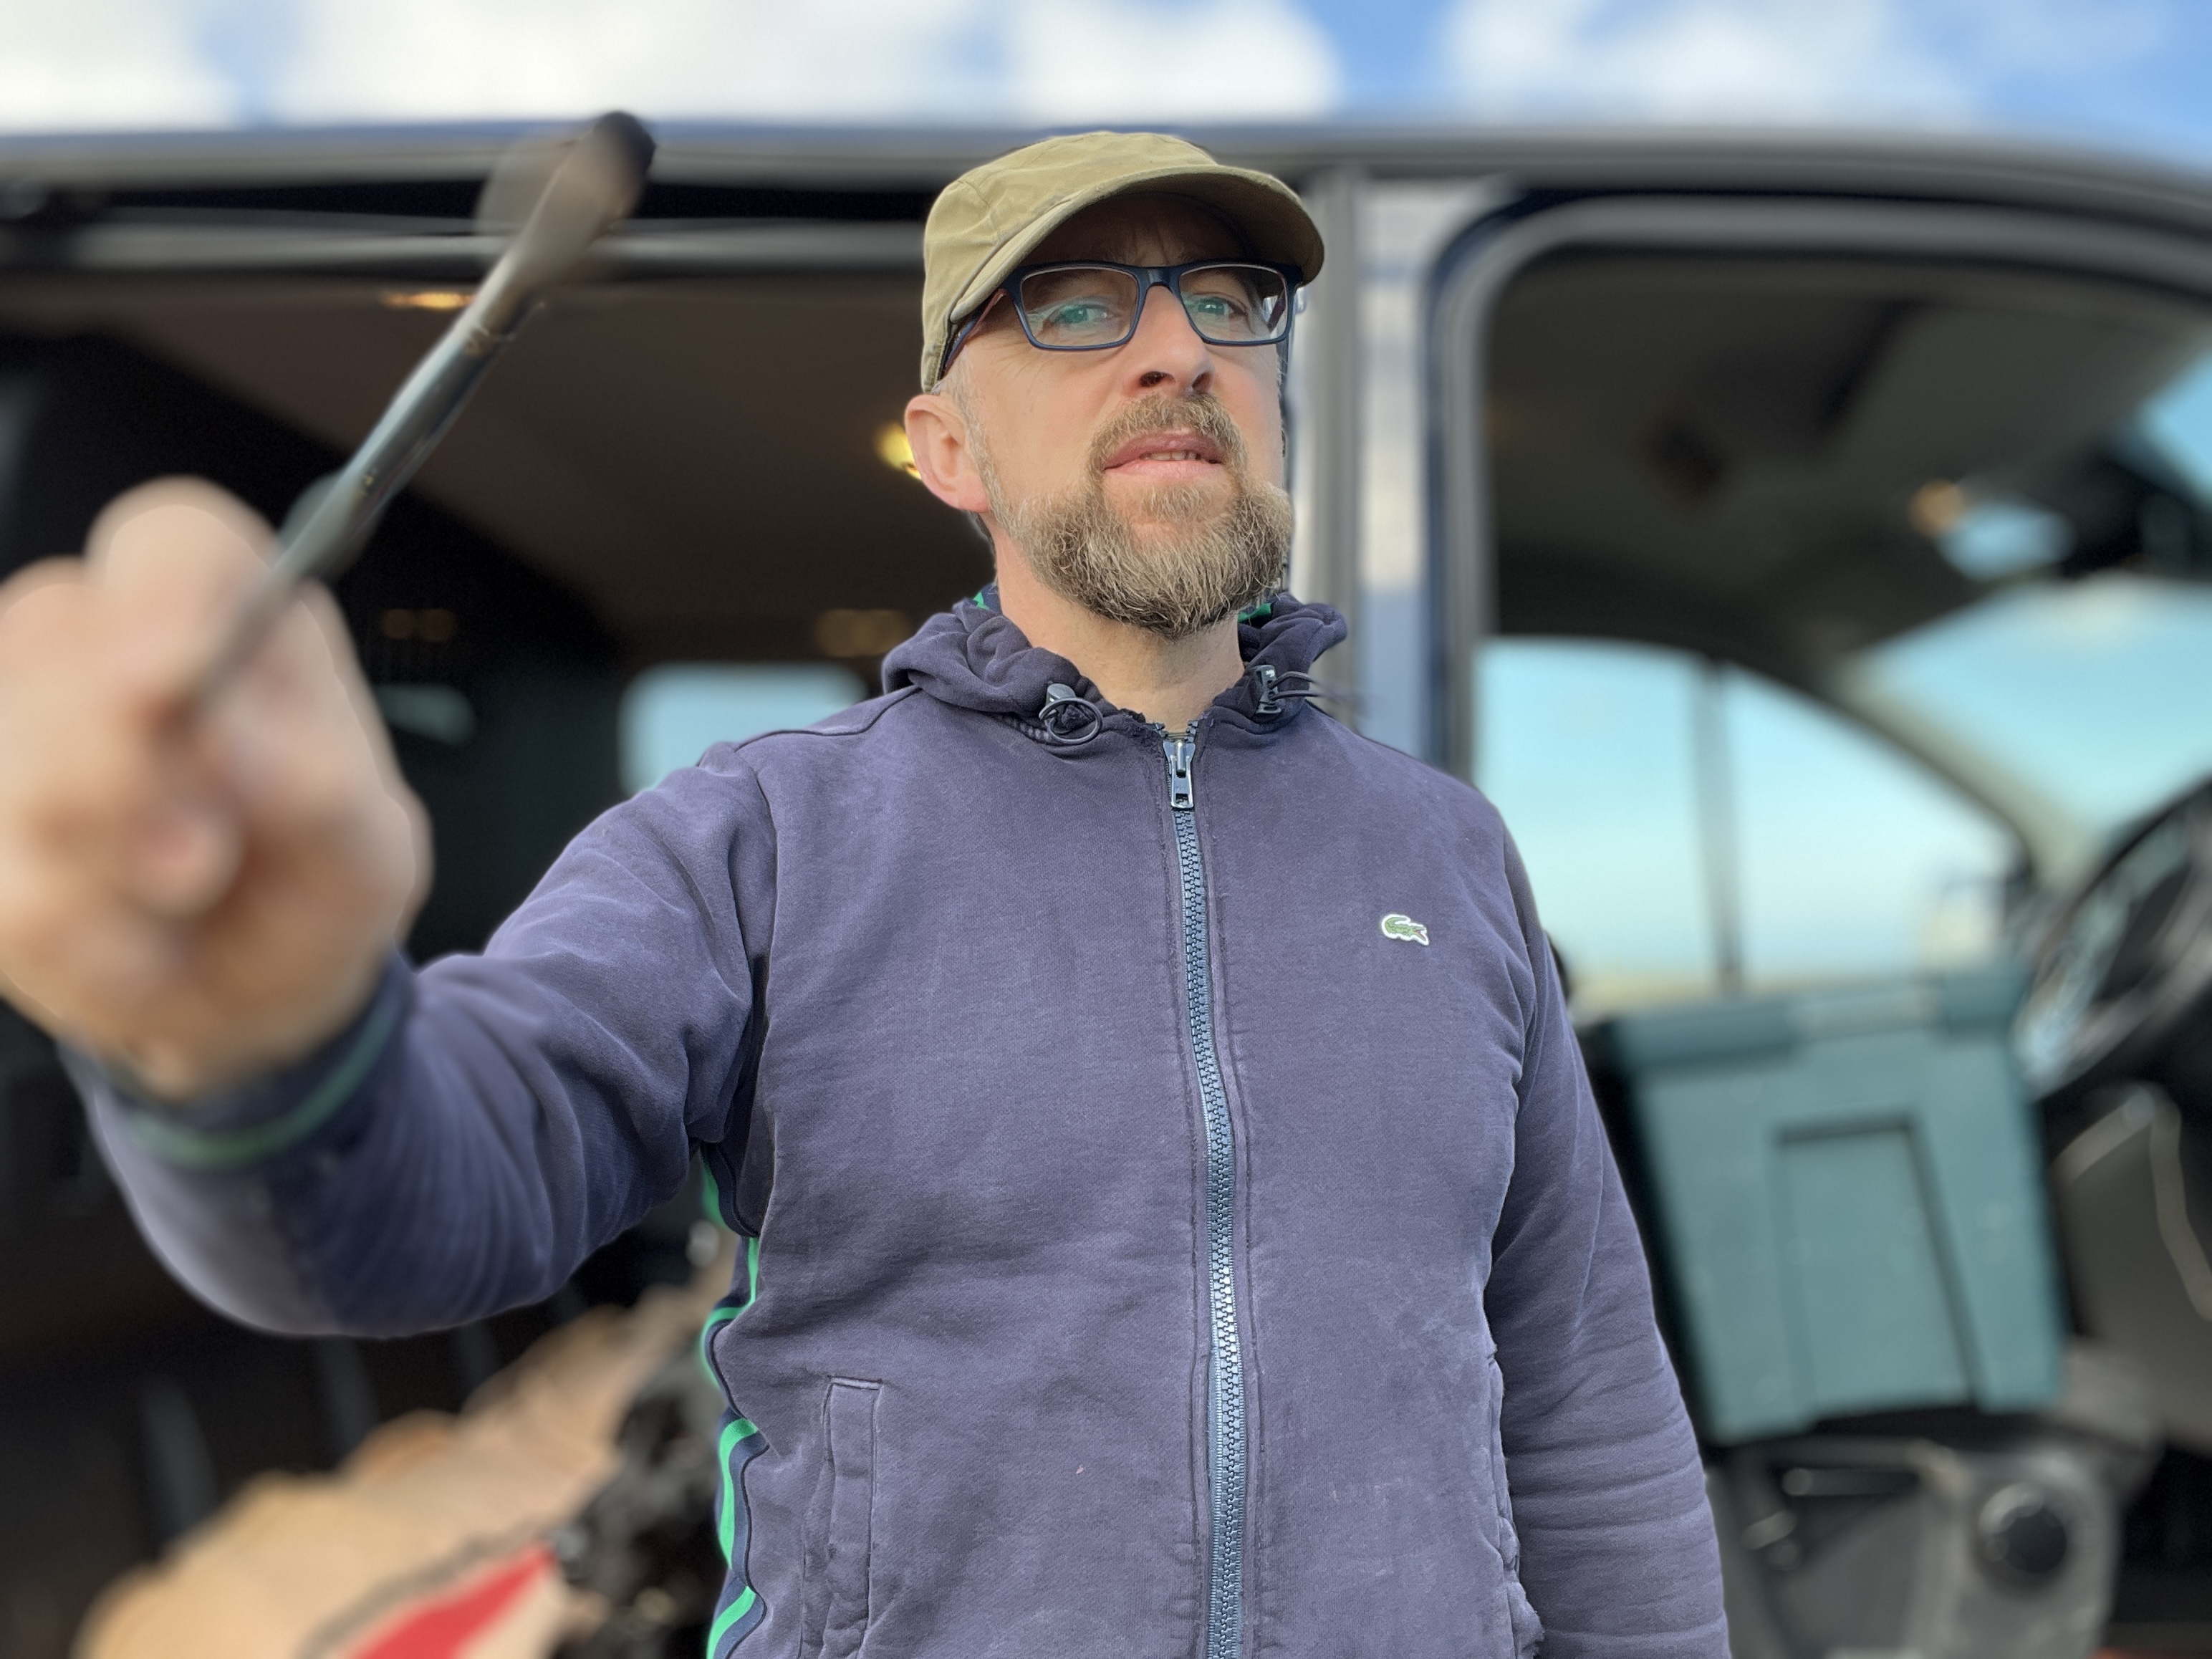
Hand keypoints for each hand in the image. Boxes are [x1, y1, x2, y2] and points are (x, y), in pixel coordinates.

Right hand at [0, 478, 428, 1098]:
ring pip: (20, 784)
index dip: (162, 598)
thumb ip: (316, 791)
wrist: (254, 996)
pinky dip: (89, 950)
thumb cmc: (317, 885)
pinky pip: (4, 895)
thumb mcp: (366, 854)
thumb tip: (227, 739)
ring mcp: (10, 727)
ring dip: (119, 883)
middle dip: (130, 774)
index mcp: (226, 614)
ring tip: (190, 907)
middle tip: (202, 860)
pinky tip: (141, 950)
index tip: (176, 677)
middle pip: (55, 647)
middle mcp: (98, 643)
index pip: (174, 543)